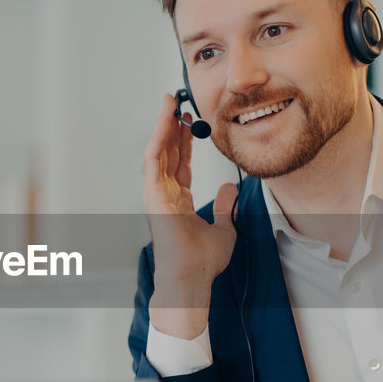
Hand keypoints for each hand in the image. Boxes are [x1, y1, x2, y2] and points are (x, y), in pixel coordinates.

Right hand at [143, 94, 236, 338]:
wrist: (193, 279)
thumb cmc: (203, 262)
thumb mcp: (224, 228)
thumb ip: (225, 207)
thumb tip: (229, 188)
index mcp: (178, 201)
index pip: (179, 164)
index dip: (183, 141)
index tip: (191, 121)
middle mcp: (165, 195)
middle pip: (166, 153)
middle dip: (171, 126)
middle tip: (178, 102)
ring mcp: (157, 195)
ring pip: (157, 151)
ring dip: (162, 126)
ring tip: (170, 103)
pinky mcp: (153, 196)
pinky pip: (153, 161)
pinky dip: (158, 139)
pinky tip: (167, 121)